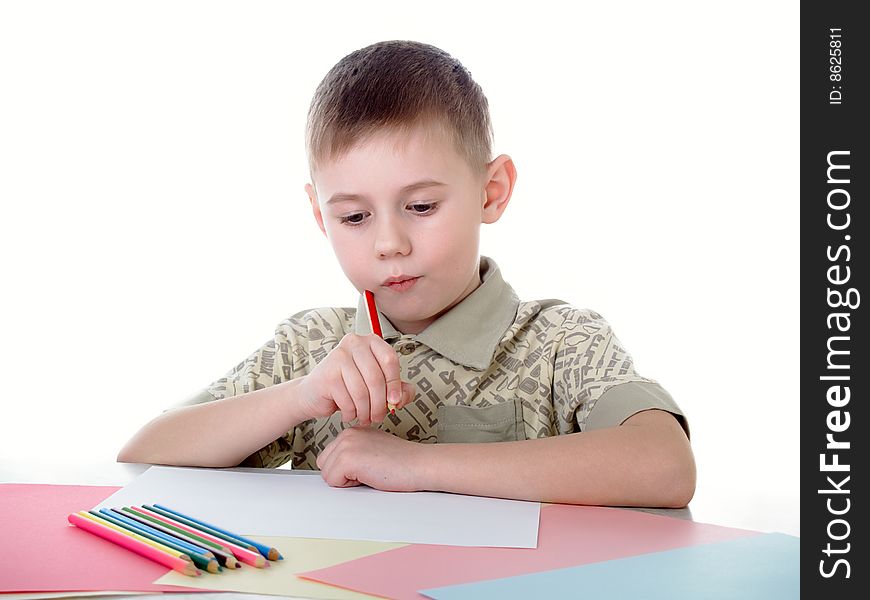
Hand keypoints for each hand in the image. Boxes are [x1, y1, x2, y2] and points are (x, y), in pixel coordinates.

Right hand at [297, 333, 415, 425]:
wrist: (315, 393)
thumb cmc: (350, 387)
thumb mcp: (379, 386)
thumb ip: (399, 390)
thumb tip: (401, 399)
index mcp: (371, 341)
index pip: (390, 360)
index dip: (395, 384)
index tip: (395, 402)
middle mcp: (354, 343)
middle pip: (376, 378)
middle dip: (380, 404)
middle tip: (379, 416)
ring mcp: (338, 356)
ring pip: (362, 391)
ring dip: (366, 411)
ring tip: (364, 418)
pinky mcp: (328, 374)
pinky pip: (348, 400)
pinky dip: (351, 413)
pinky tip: (349, 414)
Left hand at [316, 426, 426, 491]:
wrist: (421, 464)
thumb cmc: (404, 462)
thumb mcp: (374, 451)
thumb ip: (356, 453)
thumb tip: (339, 470)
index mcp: (353, 431)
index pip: (330, 457)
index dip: (347, 470)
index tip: (368, 467)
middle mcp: (348, 434)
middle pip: (324, 465)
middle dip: (342, 475)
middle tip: (369, 471)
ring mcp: (346, 444)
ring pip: (327, 475)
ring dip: (347, 481)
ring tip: (371, 472)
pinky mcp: (347, 458)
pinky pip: (333, 482)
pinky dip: (350, 486)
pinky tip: (370, 475)